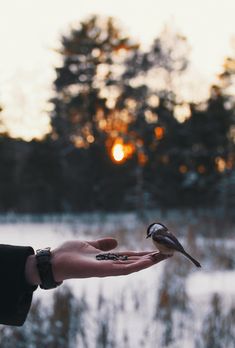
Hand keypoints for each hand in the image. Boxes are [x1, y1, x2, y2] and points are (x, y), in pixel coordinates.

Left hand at [25, 238, 169, 285]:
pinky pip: (121, 269)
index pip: (130, 257)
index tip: (157, 250)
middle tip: (167, 254)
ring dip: (147, 263)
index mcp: (107, 259)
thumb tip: (114, 241)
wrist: (54, 260)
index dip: (143, 254)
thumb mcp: (89, 244)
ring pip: (131, 267)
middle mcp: (109, 265)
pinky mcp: (101, 271)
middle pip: (134, 262)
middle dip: (150, 259)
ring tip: (161, 257)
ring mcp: (106, 269)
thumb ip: (102, 244)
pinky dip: (135, 266)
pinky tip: (146, 262)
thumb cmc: (69, 253)